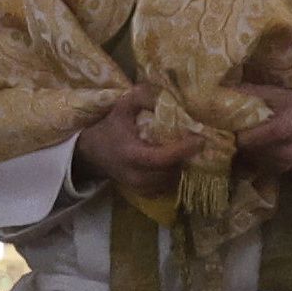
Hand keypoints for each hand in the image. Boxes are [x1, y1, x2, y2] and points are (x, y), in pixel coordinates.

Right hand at [76, 91, 202, 189]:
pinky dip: (173, 175)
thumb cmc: (110, 127)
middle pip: (171, 171)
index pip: (162, 158)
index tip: (200, 139)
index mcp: (130, 153)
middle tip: (192, 142)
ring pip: (171, 180)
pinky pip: (166, 187)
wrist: (92, 153)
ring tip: (181, 150)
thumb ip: (144, 97)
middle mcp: (135, 175)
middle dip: (184, 157)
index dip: (182, 150)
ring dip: (179, 166)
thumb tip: (169, 97)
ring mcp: (139, 187)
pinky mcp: (142, 193)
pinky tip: (172, 162)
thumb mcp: (122, 106)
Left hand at [231, 87, 291, 176]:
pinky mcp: (280, 171)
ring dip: (241, 147)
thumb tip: (218, 93)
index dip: (229, 130)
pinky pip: (256, 163)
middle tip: (230, 126)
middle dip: (233, 138)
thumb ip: (248, 94)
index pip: (243, 139)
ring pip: (247, 158)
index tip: (222, 122)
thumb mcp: (276, 93)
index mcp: (280, 129)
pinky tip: (256, 142)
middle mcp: (281, 152)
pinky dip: (251, 154)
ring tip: (245, 132)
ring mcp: (281, 165)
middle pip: (243, 150)